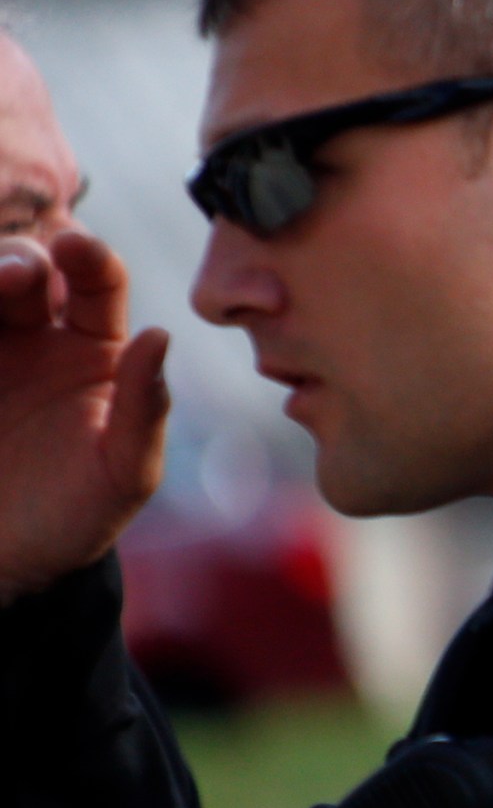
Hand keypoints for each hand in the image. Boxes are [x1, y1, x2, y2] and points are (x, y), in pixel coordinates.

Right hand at [0, 233, 168, 604]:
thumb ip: (147, 409)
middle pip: (25, 269)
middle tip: (17, 276)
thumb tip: (161, 335)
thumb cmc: (75, 519)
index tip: (76, 246)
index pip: (98, 283)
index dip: (90, 257)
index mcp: (94, 349)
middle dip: (19, 259)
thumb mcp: (123, 474)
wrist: (3, 562)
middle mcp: (35, 336)